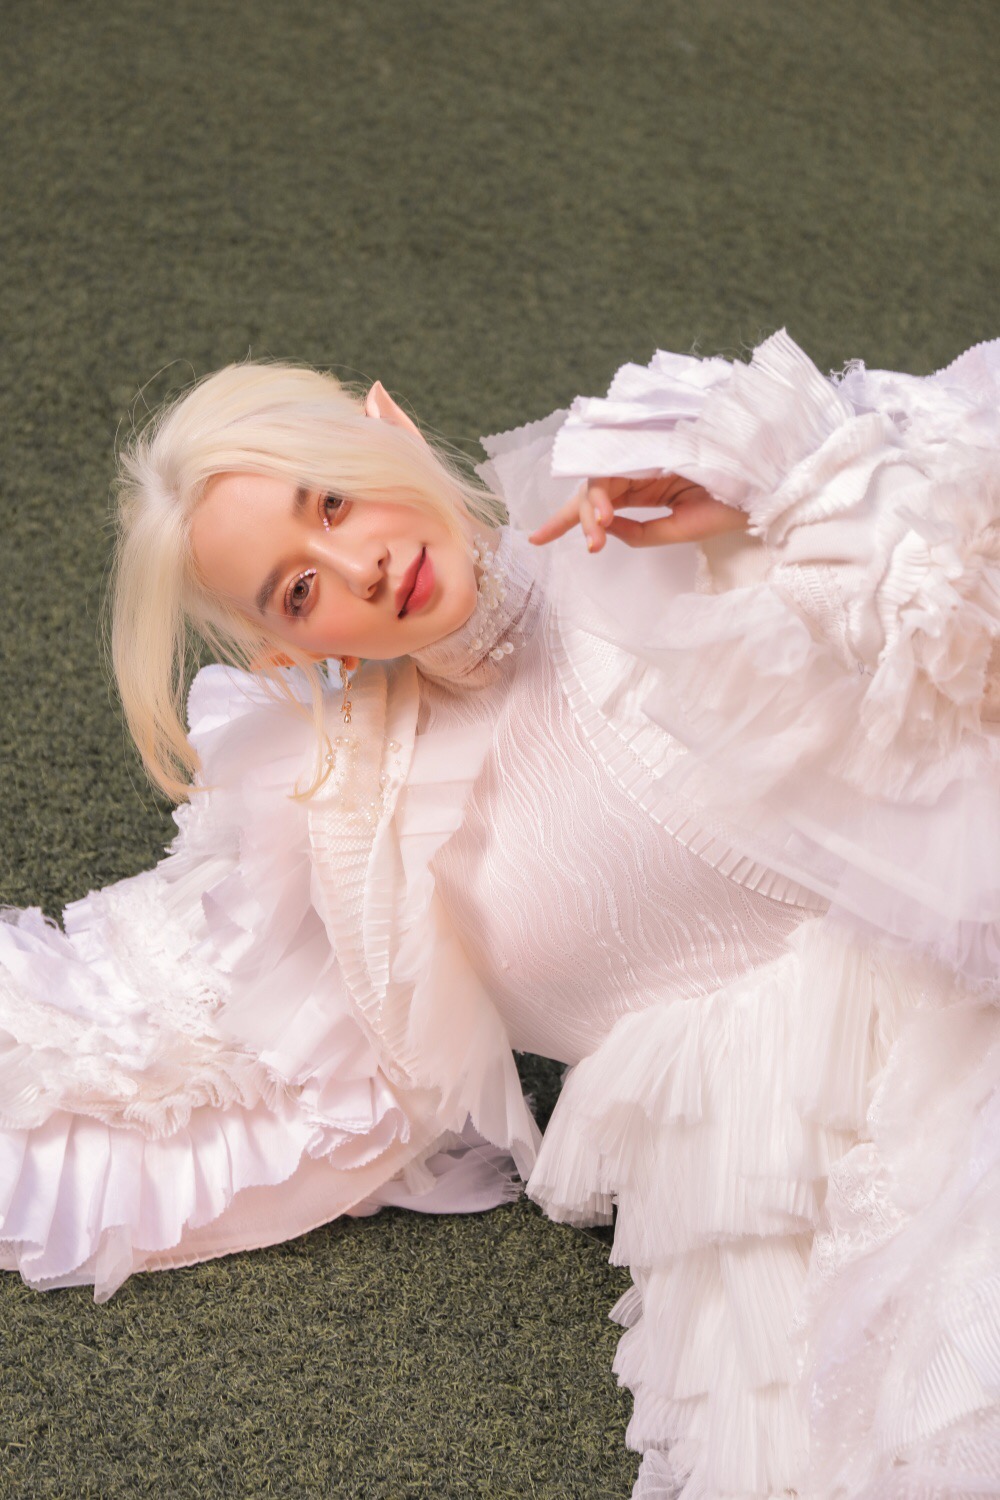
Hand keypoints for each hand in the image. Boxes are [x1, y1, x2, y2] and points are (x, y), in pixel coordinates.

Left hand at [528, 474, 747, 551]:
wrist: (762, 490)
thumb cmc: (727, 509)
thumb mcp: (676, 531)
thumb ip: (637, 532)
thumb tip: (601, 525)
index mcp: (645, 490)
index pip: (597, 503)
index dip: (565, 519)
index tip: (535, 539)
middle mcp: (640, 472)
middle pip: (593, 490)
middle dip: (577, 518)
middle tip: (573, 542)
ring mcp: (647, 457)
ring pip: (602, 479)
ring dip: (592, 508)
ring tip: (594, 534)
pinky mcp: (656, 446)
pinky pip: (620, 465)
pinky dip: (608, 490)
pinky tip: (604, 512)